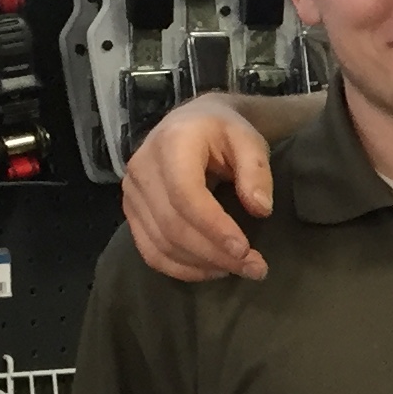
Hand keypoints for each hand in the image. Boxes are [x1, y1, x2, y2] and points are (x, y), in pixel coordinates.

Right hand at [122, 99, 276, 281]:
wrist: (193, 123)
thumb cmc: (224, 131)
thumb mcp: (249, 140)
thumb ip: (256, 171)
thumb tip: (261, 209)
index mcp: (171, 143)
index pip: (185, 195)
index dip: (214, 227)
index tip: (245, 250)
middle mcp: (142, 168)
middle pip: (172, 225)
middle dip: (214, 253)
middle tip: (255, 268)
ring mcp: (131, 192)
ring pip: (160, 243)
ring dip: (201, 265)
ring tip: (239, 270)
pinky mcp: (131, 212)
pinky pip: (150, 250)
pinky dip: (180, 268)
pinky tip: (211, 270)